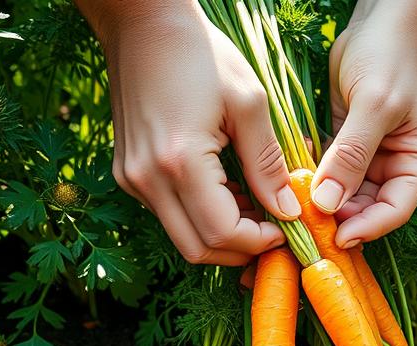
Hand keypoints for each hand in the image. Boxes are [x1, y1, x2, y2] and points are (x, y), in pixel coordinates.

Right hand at [75, 1, 300, 265]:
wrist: (143, 24)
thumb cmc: (200, 53)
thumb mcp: (248, 103)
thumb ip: (268, 163)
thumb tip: (288, 209)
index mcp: (179, 162)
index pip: (223, 234)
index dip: (260, 242)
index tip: (288, 229)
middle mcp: (147, 180)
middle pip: (198, 250)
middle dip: (241, 250)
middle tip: (275, 232)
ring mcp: (133, 179)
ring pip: (182, 236)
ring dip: (222, 234)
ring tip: (257, 208)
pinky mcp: (129, 173)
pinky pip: (169, 213)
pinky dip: (202, 216)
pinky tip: (229, 191)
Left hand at [313, 0, 416, 248]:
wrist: (375, 25)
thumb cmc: (387, 59)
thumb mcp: (373, 105)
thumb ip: (352, 155)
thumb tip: (327, 203)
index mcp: (414, 165)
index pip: (394, 212)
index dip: (366, 229)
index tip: (335, 237)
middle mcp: (392, 168)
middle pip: (364, 211)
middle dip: (336, 221)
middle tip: (302, 227)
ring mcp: (365, 161)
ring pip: (340, 198)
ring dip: (317, 205)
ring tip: (290, 209)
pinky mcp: (341, 150)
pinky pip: (324, 176)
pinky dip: (308, 182)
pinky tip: (287, 182)